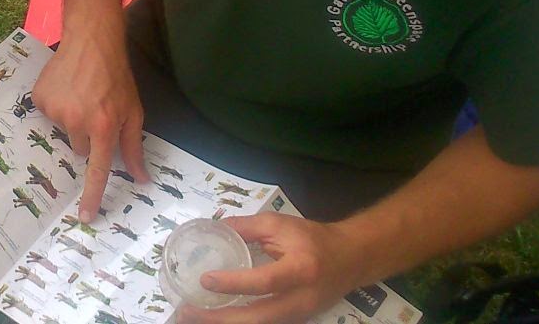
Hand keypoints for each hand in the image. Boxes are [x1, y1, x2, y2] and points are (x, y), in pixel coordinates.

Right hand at [32, 28, 148, 221]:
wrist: (91, 41)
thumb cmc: (117, 77)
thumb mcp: (133, 111)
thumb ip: (134, 147)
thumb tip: (142, 179)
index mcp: (103, 127)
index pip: (98, 170)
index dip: (92, 195)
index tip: (85, 216)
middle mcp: (77, 122)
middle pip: (80, 149)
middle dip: (88, 136)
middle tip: (95, 110)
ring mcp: (55, 110)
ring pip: (64, 131)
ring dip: (72, 119)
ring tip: (81, 94)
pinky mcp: (39, 99)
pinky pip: (48, 115)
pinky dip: (56, 105)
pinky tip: (66, 88)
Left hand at [181, 214, 367, 323]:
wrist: (351, 258)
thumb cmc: (314, 238)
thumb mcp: (280, 224)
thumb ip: (247, 226)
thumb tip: (214, 227)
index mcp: (300, 269)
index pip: (264, 282)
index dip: (234, 283)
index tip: (205, 279)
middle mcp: (300, 299)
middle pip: (257, 318)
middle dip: (220, 319)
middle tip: (187, 311)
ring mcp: (299, 315)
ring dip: (224, 323)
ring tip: (193, 317)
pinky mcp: (294, 321)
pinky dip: (238, 322)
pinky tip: (216, 317)